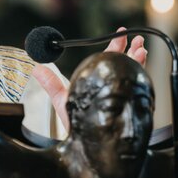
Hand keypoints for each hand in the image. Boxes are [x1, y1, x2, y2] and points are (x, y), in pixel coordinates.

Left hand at [33, 27, 147, 130]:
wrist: (85, 144)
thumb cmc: (77, 123)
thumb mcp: (62, 100)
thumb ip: (51, 84)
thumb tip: (37, 69)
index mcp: (99, 81)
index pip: (109, 60)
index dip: (115, 46)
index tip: (121, 33)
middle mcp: (112, 86)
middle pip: (124, 63)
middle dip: (131, 49)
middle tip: (135, 38)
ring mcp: (122, 95)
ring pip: (133, 73)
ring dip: (138, 59)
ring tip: (140, 49)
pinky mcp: (129, 105)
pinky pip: (137, 87)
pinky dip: (140, 75)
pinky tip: (139, 66)